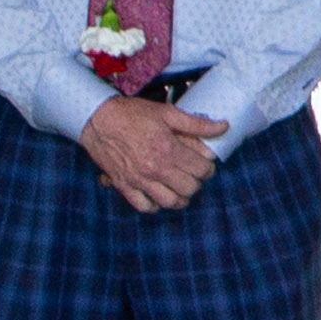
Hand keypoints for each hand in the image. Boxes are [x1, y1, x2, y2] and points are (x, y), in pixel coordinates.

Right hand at [80, 93, 223, 212]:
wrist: (97, 119)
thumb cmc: (132, 114)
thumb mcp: (167, 113)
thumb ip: (197, 124)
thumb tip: (222, 127)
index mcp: (168, 149)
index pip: (201, 170)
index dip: (208, 168)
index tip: (205, 164)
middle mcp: (154, 168)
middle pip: (189, 189)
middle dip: (196, 182)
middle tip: (193, 174)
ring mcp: (138, 180)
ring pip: (170, 202)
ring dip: (179, 197)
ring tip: (180, 187)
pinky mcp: (124, 185)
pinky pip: (144, 206)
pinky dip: (154, 205)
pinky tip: (158, 194)